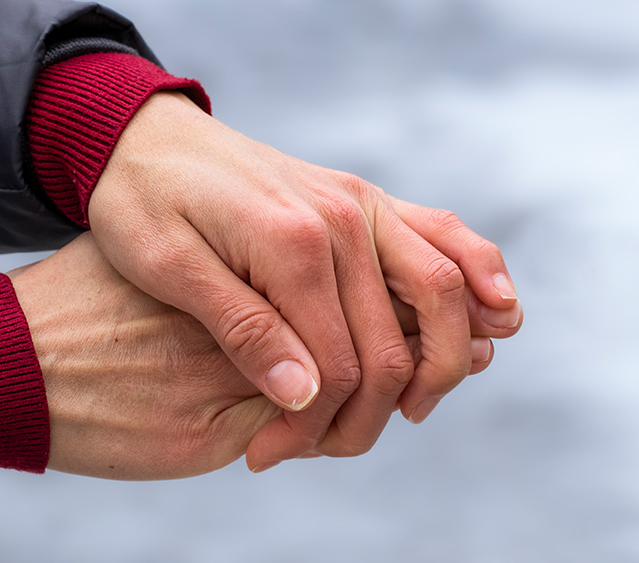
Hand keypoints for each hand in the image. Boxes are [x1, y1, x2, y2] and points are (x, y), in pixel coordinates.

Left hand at [6, 233, 479, 478]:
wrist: (150, 135)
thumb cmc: (142, 200)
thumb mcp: (167, 266)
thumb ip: (242, 328)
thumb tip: (303, 396)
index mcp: (292, 241)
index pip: (337, 361)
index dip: (312, 425)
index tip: (265, 456)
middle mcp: (342, 218)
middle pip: (395, 341)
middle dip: (373, 412)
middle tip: (330, 448)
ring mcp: (362, 203)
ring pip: (442, 288)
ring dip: (446, 357)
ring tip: (417, 408)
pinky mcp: (366, 200)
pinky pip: (443, 236)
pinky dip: (478, 276)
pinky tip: (496, 316)